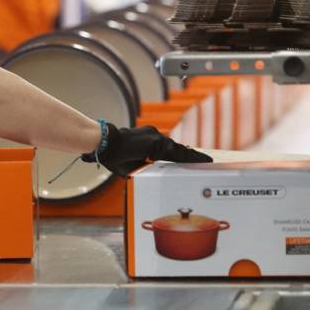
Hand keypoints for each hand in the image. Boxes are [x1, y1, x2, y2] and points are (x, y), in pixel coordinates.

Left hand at [81, 123, 211, 176]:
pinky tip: (176, 153)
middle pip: (178, 148)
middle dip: (191, 156)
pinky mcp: (147, 132)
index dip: (192, 159)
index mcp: (154, 146)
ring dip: (181, 152)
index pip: (178, 154)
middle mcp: (156, 137)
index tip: (206, 161)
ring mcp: (152, 133)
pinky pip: (163, 142)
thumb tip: (156, 176)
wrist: (102, 141)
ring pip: (171, 145)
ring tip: (194, 159)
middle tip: (207, 161)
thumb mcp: (132, 170)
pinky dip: (171, 149)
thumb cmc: (115, 158)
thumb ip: (146, 171)